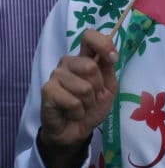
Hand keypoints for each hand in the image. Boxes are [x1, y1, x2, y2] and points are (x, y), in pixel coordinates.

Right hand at [38, 29, 118, 167]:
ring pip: (84, 87)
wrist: (75, 130)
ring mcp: (56, 76)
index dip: (103, 44)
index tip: (112, 58)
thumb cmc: (91, 107)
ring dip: (88, 102)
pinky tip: (71, 113)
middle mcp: (68, 63)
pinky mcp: (47, 91)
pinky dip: (78, 111)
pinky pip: (73, 101)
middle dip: (98, 88)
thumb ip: (109, 69)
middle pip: (90, 66)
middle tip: (92, 98)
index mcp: (84, 58)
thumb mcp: (108, 88)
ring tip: (81, 106)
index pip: (89, 37)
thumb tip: (110, 55)